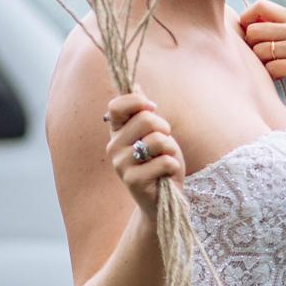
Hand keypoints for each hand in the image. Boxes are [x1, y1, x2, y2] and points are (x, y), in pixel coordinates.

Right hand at [105, 90, 186, 218]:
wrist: (163, 200)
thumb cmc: (160, 163)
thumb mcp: (154, 133)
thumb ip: (143, 111)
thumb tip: (136, 85)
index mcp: (116, 132)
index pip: (117, 106)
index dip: (137, 102)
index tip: (152, 108)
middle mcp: (113, 147)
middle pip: (146, 120)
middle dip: (165, 129)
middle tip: (164, 145)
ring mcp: (121, 164)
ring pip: (157, 140)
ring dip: (170, 149)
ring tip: (164, 160)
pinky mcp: (133, 180)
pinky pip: (164, 161)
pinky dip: (173, 166)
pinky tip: (165, 176)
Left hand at [237, 1, 285, 115]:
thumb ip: (279, 27)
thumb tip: (246, 23)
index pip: (261, 6)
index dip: (247, 19)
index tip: (250, 35)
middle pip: (254, 30)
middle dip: (251, 45)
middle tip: (262, 57)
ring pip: (259, 51)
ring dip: (262, 63)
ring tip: (274, 67)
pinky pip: (270, 68)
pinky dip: (271, 75)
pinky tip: (281, 77)